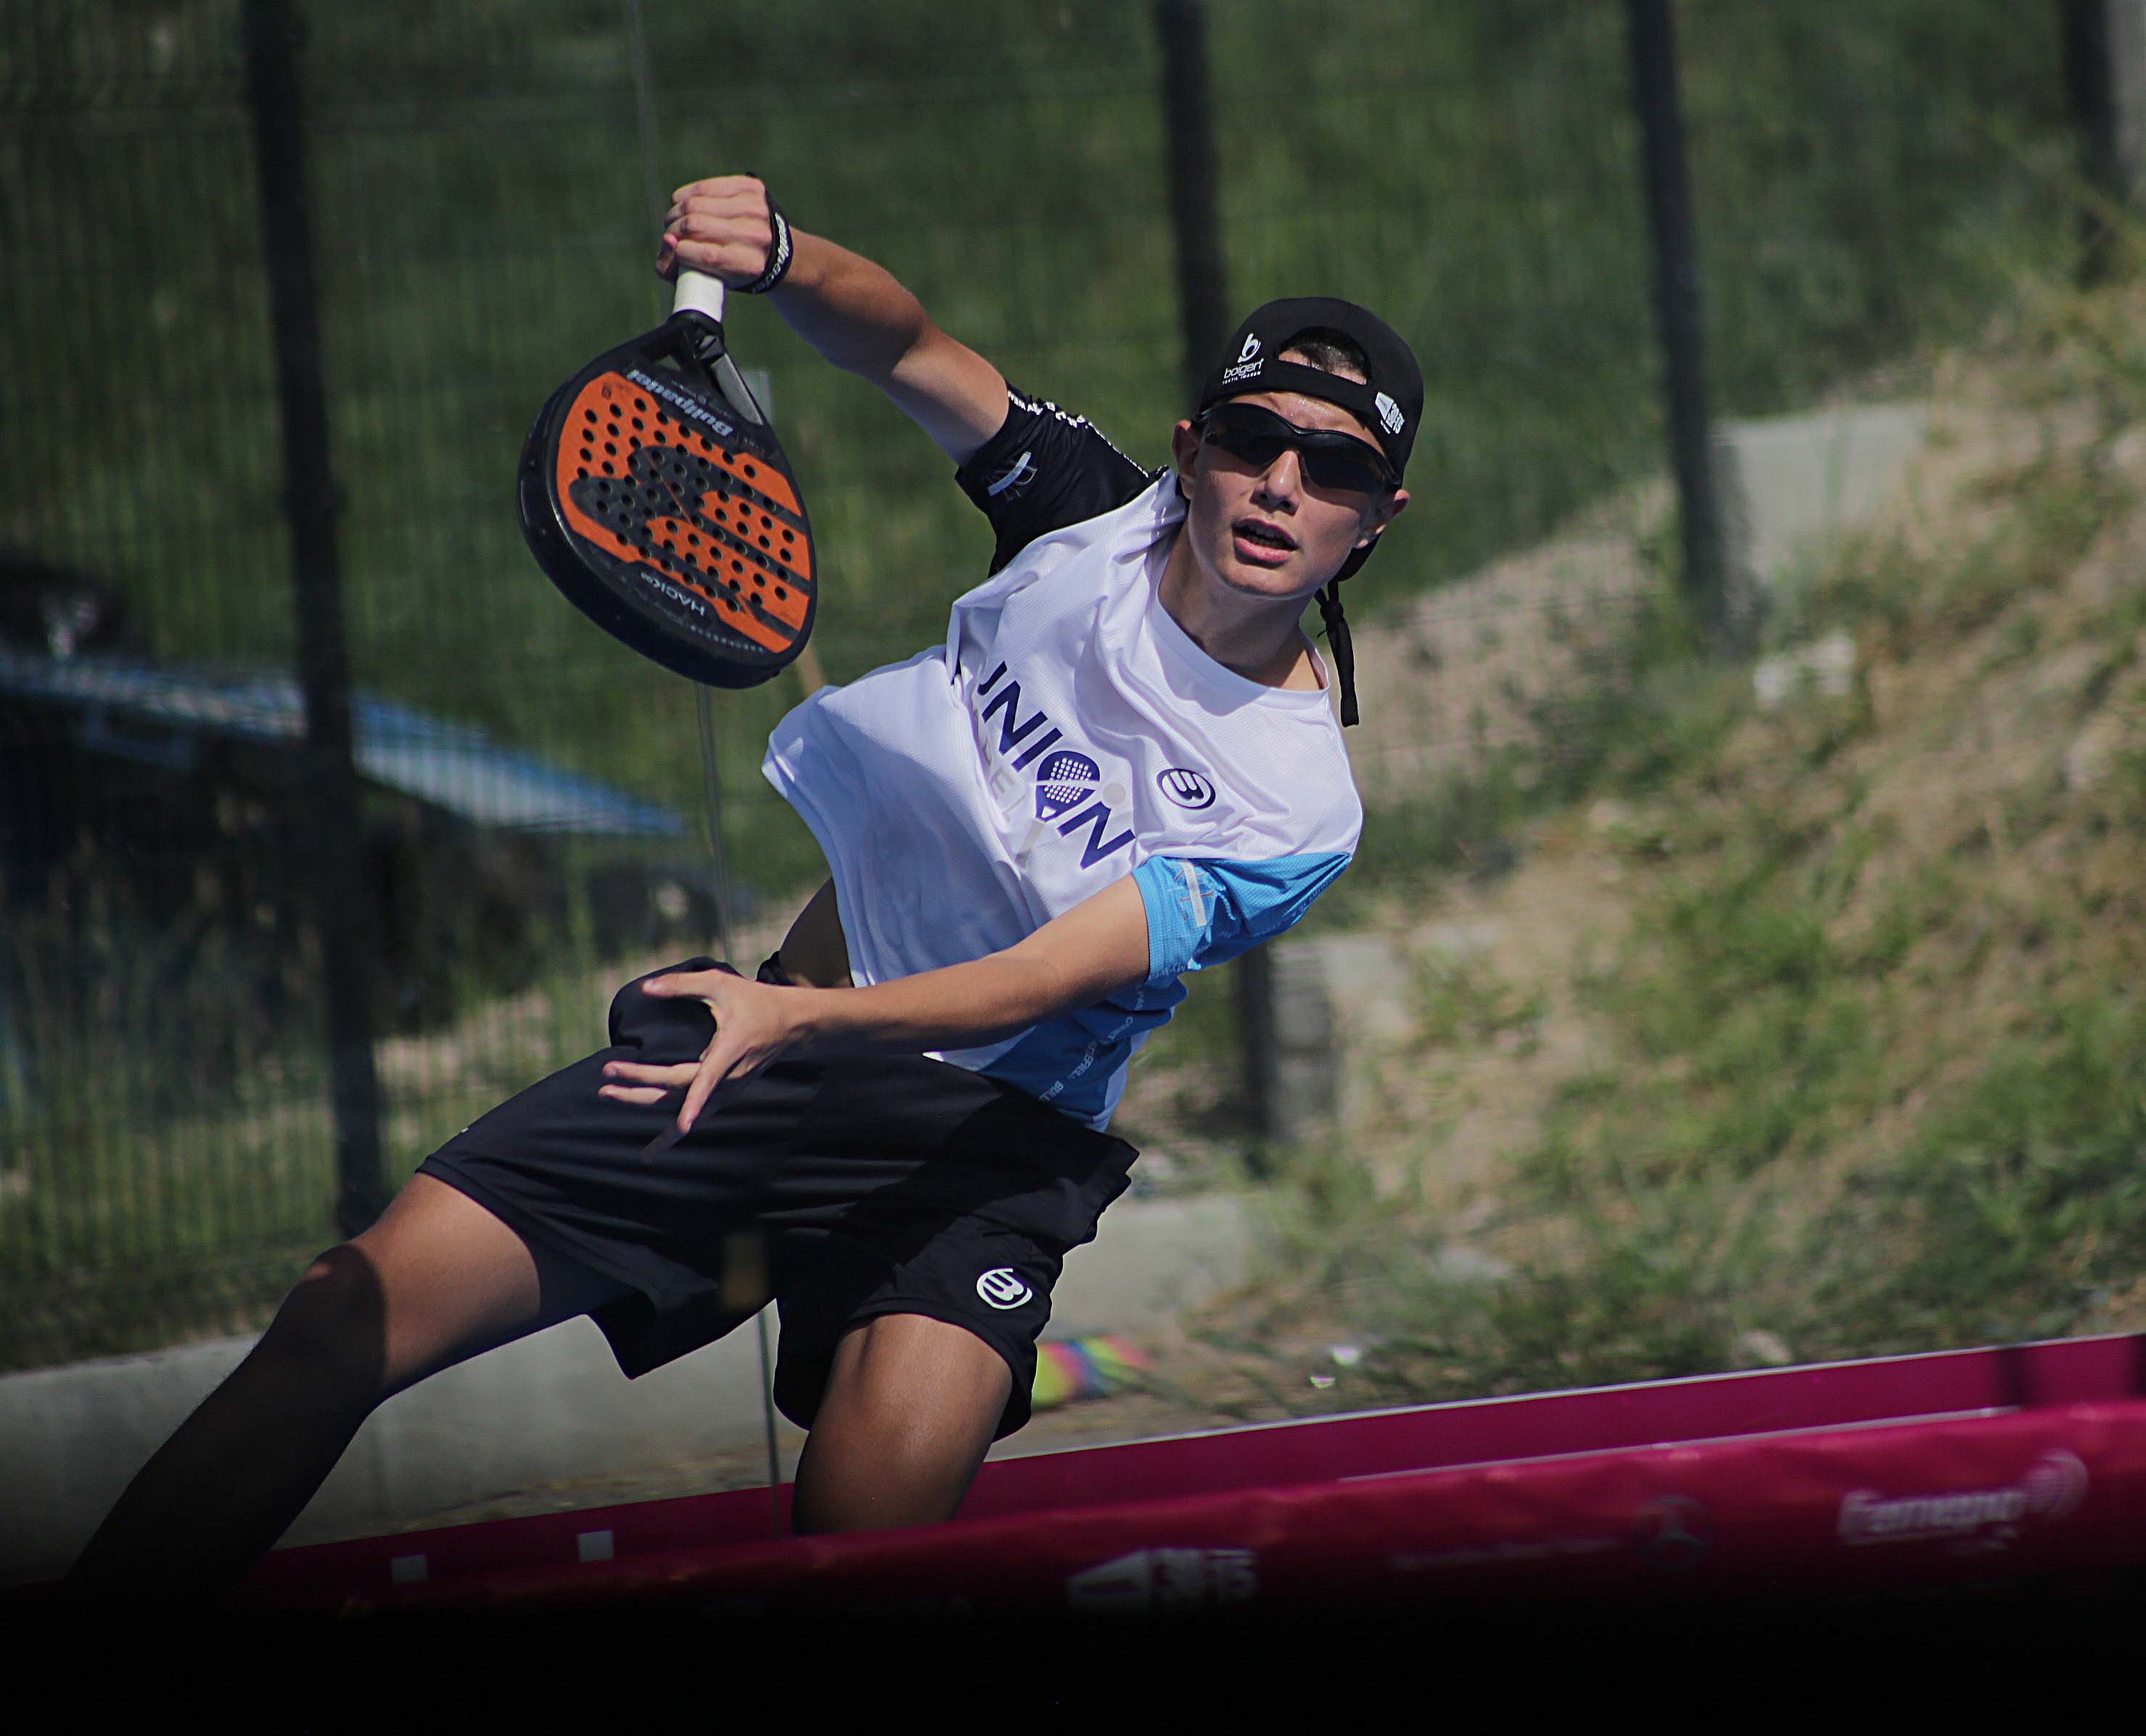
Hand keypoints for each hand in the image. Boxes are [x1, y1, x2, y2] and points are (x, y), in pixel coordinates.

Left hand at [598, 968, 807, 1134]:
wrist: (791, 1025)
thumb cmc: (755, 1001)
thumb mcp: (721, 983)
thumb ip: (682, 985)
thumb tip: (644, 988)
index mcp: (729, 1051)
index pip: (702, 1078)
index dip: (682, 1095)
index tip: (672, 1116)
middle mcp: (727, 1079)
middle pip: (677, 1090)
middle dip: (639, 1084)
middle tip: (606, 1071)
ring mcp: (725, 1092)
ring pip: (678, 1106)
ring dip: (641, 1101)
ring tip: (606, 1093)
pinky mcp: (722, 1096)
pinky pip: (691, 1117)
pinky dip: (669, 1137)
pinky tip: (648, 1155)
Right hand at [658, 175, 779, 285]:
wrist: (771, 248)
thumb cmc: (731, 266)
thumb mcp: (708, 279)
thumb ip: (677, 270)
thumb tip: (667, 241)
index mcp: (750, 264)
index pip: (707, 255)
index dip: (680, 252)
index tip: (674, 250)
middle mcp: (756, 235)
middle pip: (695, 225)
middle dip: (674, 229)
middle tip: (671, 234)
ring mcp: (755, 208)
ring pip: (695, 203)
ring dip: (676, 212)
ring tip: (675, 220)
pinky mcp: (750, 187)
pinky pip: (703, 186)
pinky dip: (686, 195)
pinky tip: (684, 204)